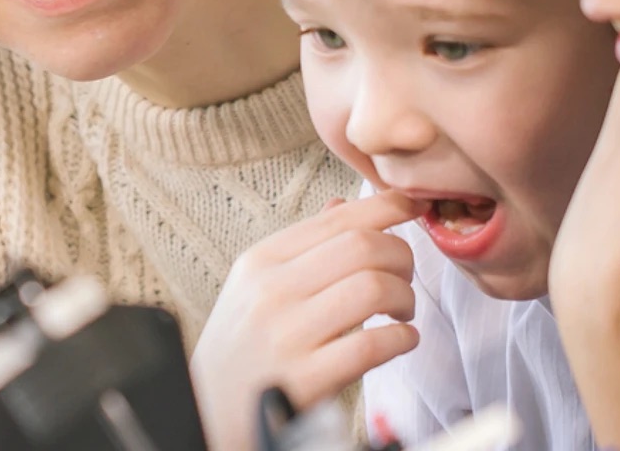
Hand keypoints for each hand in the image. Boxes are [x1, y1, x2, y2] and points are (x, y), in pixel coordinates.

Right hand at [191, 190, 423, 450]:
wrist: (208, 413)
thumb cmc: (240, 350)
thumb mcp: (253, 288)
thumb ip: (302, 249)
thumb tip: (343, 206)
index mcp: (261, 261)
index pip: (337, 219)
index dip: (386, 206)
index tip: (411, 208)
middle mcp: (271, 291)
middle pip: (363, 247)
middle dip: (402, 257)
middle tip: (405, 278)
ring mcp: (287, 336)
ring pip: (374, 289)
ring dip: (405, 297)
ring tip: (401, 313)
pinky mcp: (305, 380)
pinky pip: (372, 345)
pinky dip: (402, 339)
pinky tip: (402, 341)